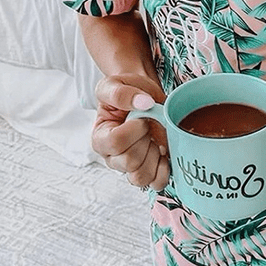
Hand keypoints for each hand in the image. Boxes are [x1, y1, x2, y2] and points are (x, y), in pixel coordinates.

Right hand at [92, 73, 170, 190]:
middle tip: (149, 125)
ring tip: (154, 139)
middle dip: (146, 139)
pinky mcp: (148, 172)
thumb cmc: (129, 92)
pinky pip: (156, 182)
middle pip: (129, 161)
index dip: (134, 128)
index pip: (115, 142)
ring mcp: (130, 168)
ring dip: (154, 155)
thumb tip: (143, 103)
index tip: (141, 116)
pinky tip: (164, 152)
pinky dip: (165, 169)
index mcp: (100, 137)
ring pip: (141, 176)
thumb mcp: (117, 83)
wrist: (145, 98)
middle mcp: (112, 157)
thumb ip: (121, 92)